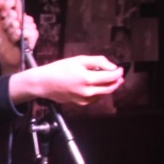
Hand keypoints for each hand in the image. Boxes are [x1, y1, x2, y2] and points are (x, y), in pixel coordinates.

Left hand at [0, 0, 38, 69]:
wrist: (5, 55)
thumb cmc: (1, 41)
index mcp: (14, 13)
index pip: (14, 0)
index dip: (8, 4)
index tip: (3, 12)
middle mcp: (22, 18)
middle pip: (15, 12)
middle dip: (6, 23)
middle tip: (5, 30)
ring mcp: (29, 26)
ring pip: (20, 22)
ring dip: (11, 32)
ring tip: (10, 37)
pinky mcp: (33, 34)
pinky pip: (25, 31)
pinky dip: (17, 36)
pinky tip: (16, 40)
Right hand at [10, 55, 124, 105]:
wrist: (44, 83)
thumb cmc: (59, 69)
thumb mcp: (79, 60)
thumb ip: (98, 62)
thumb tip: (112, 67)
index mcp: (88, 79)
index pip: (110, 77)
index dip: (118, 73)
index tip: (120, 69)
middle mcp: (87, 91)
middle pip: (109, 88)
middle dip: (116, 81)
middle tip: (119, 76)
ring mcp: (84, 99)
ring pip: (102, 94)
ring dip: (108, 87)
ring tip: (108, 80)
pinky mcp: (80, 103)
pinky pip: (94, 99)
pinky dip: (98, 93)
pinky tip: (95, 86)